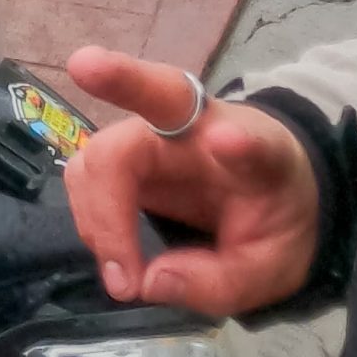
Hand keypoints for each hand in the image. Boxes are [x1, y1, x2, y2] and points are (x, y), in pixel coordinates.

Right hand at [62, 49, 319, 317]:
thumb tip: (148, 282)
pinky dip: (90, 218)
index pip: (258, 143)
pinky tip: (111, 257)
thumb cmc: (271, 222)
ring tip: (121, 274)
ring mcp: (157, 139)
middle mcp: (204, 130)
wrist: (271, 202)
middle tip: (85, 73)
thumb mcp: (267, 271)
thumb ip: (217, 283)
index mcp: (262, 155)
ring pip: (107, 147)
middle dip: (121, 82)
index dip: (242, 145)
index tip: (227, 140)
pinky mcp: (127, 159)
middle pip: (159, 95)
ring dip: (98, 208)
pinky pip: (90, 173)